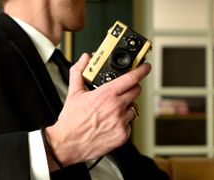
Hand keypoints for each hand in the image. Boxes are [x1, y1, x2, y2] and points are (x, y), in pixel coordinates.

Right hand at [45, 53, 150, 169]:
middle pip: (136, 91)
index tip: (145, 67)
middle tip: (122, 90)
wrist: (68, 143)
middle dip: (131, 88)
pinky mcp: (123, 135)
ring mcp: (121, 122)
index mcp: (106, 95)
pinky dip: (122, 122)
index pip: (131, 78)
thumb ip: (79, 72)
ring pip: (134, 108)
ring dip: (126, 106)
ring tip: (112, 110)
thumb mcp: (74, 93)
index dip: (141, 70)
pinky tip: (110, 122)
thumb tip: (84, 59)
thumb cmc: (71, 121)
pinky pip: (129, 124)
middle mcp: (116, 108)